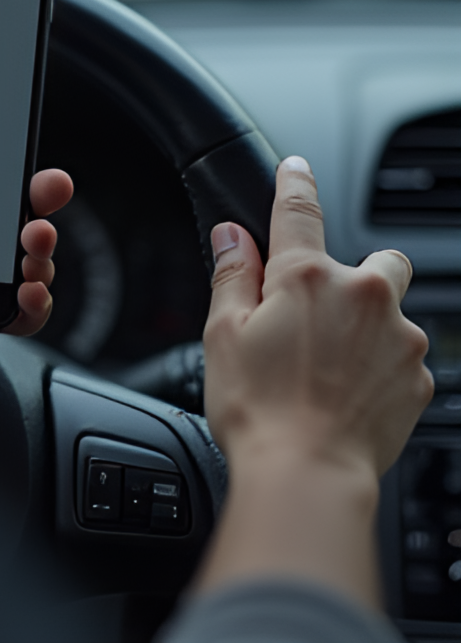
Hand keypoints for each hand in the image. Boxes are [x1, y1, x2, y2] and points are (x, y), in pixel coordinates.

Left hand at [0, 142, 73, 407]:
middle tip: (37, 224)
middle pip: (30, 220)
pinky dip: (33, 310)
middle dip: (45, 216)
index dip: (33, 180)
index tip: (48, 179)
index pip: (3, 182)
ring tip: (28, 264)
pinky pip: (20, 315)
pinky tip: (26, 299)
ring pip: (34, 265)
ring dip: (43, 263)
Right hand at [196, 155, 433, 606]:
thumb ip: (233, 275)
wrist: (307, 476)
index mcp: (305, 278)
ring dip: (370, 322)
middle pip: (377, 259)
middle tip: (321, 309)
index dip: (295, 183)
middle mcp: (362, 296)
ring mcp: (399, 338)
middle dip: (356, 272)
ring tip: (330, 363)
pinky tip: (348, 391)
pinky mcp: (420, 379)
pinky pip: (406, 356)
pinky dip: (382, 364)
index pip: (299, 210)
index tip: (296, 168)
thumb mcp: (224, 333)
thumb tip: (231, 236)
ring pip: (395, 309)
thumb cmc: (257, 408)